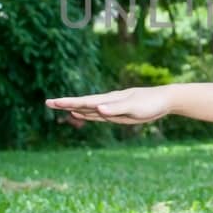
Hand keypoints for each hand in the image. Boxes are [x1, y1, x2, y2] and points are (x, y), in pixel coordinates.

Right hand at [45, 87, 173, 125]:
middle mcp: (107, 102)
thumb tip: (97, 109)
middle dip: (65, 103)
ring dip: (73, 107)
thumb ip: (115, 109)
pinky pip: (97, 113)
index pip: (84, 101)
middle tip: (47, 103)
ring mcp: (111, 107)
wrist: (164, 99)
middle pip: (82, 103)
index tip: (52, 102)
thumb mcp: (133, 108)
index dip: (67, 102)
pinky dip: (86, 113)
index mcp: (108, 100)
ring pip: (88, 108)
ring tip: (59, 106)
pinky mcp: (116, 112)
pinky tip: (80, 112)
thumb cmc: (150, 103)